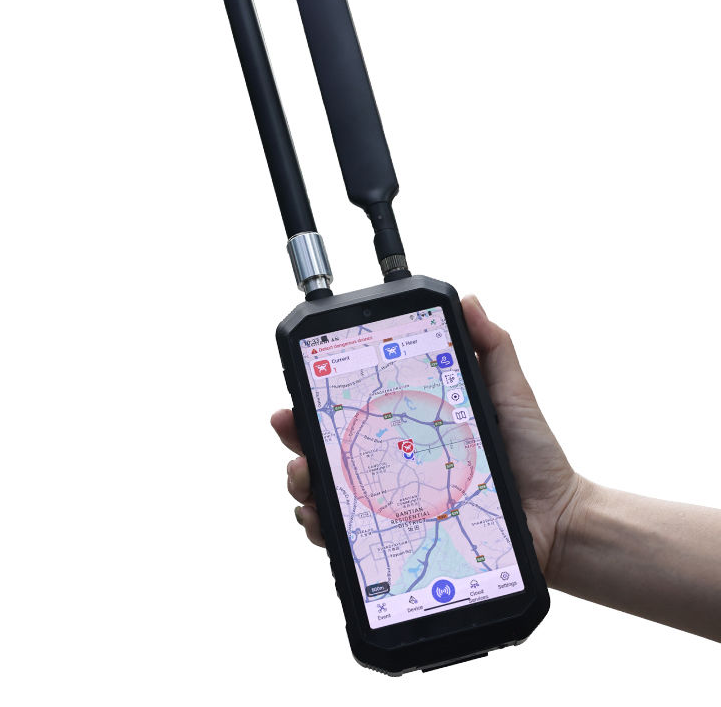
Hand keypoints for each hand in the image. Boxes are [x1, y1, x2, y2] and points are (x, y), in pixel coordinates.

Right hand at [271, 295, 582, 575]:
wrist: (555, 522)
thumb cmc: (532, 457)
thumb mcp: (508, 394)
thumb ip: (491, 347)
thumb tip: (470, 301)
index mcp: (408, 428)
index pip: (352, 409)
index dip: (318, 398)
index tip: (301, 388)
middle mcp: (392, 464)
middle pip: (327, 448)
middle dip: (296, 437)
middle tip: (289, 426)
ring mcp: (390, 504)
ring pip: (325, 492)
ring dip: (301, 481)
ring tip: (303, 476)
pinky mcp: (395, 543)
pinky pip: (344, 539)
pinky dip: (320, 528)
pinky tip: (317, 518)